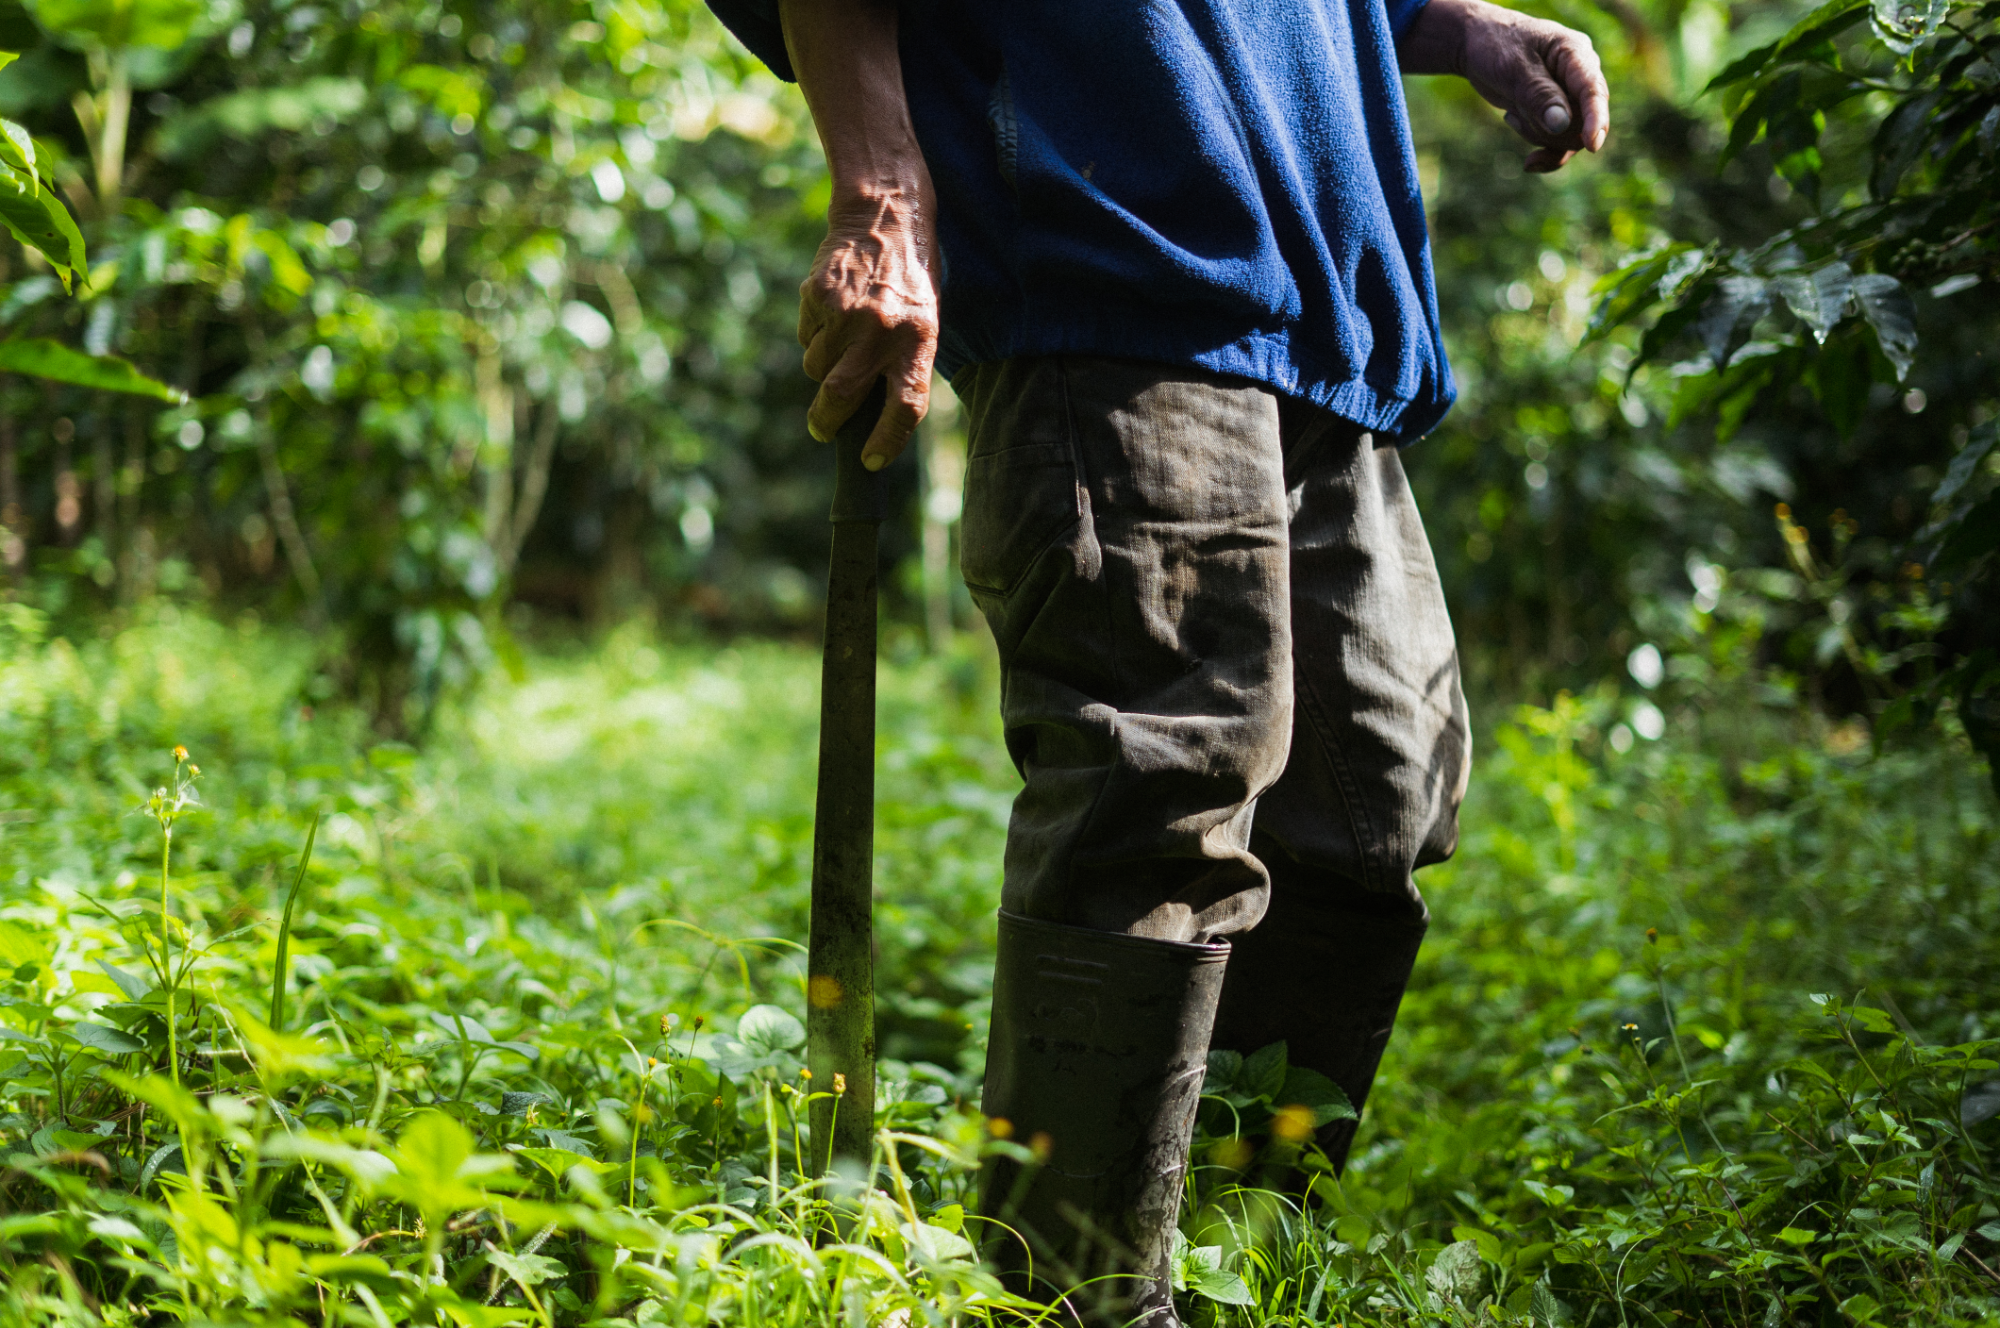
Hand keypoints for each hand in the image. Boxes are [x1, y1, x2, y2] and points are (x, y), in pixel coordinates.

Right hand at [797, 182, 939, 469]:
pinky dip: (814, 335)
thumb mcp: (925, 320)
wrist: (886, 215)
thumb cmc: (912, 277)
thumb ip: (904, 363)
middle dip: (827, 423)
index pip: (905, 406)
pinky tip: (832, 310)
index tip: (871, 461)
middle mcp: (880, 330)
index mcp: (918, 340)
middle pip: (842, 396)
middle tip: (823, 431)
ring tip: (841, 340)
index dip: (887, 440)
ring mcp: (844, 314)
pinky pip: (806, 337)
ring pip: (816, 369)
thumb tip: (875, 415)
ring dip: (822, 368)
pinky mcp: (816, 297)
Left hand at [1400, 0, 1608, 173]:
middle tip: (1517, 110)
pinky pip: (1559, 144)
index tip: (1592, 144)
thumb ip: (1538, 95)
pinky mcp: (1557, 113)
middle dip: (1550, 130)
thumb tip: (1561, 124)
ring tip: (1512, 112)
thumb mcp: (1513, 68)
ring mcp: (1570, 96)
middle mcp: (1579, 76)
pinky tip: (1524, 151)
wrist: (1478, 45)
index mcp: (1575, 53)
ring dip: (1538, 135)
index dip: (1595, 118)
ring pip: (1569, 137)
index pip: (1593, 89)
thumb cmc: (1496, 46)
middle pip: (1583, 120)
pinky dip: (1542, 150)